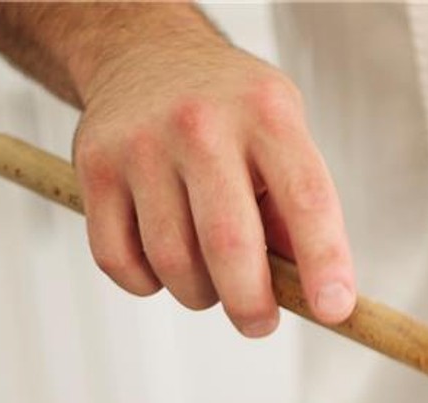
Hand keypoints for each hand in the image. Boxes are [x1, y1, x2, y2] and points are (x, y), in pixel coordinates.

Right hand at [72, 20, 353, 336]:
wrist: (146, 55)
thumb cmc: (232, 117)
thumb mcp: (283, 140)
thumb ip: (296, 214)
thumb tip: (309, 296)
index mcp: (267, 116)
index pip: (306, 199)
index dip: (323, 262)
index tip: (333, 310)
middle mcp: (201, 124)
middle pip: (229, 244)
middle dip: (251, 305)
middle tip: (260, 323)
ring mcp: (141, 144)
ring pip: (173, 263)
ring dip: (199, 294)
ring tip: (211, 277)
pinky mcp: (94, 168)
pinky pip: (120, 262)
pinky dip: (147, 283)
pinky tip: (163, 262)